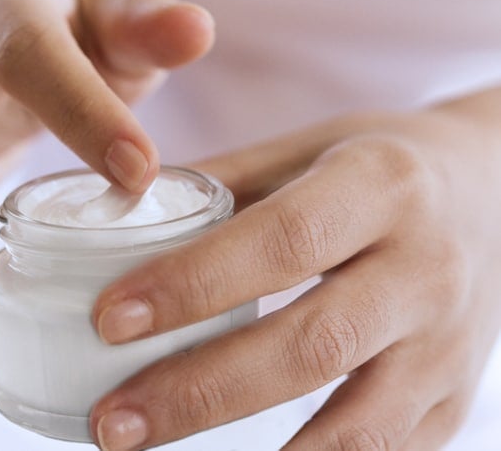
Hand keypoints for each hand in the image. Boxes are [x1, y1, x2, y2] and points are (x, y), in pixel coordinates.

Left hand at [89, 93, 500, 449]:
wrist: (494, 194)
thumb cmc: (379, 167)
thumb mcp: (307, 148)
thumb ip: (221, 182)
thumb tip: (121, 214)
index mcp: (382, 186)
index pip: (282, 242)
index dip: (193, 284)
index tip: (109, 319)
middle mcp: (427, 268)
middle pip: (311, 346)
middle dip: (200, 391)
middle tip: (112, 421)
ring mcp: (450, 344)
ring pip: (356, 424)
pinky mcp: (454, 398)